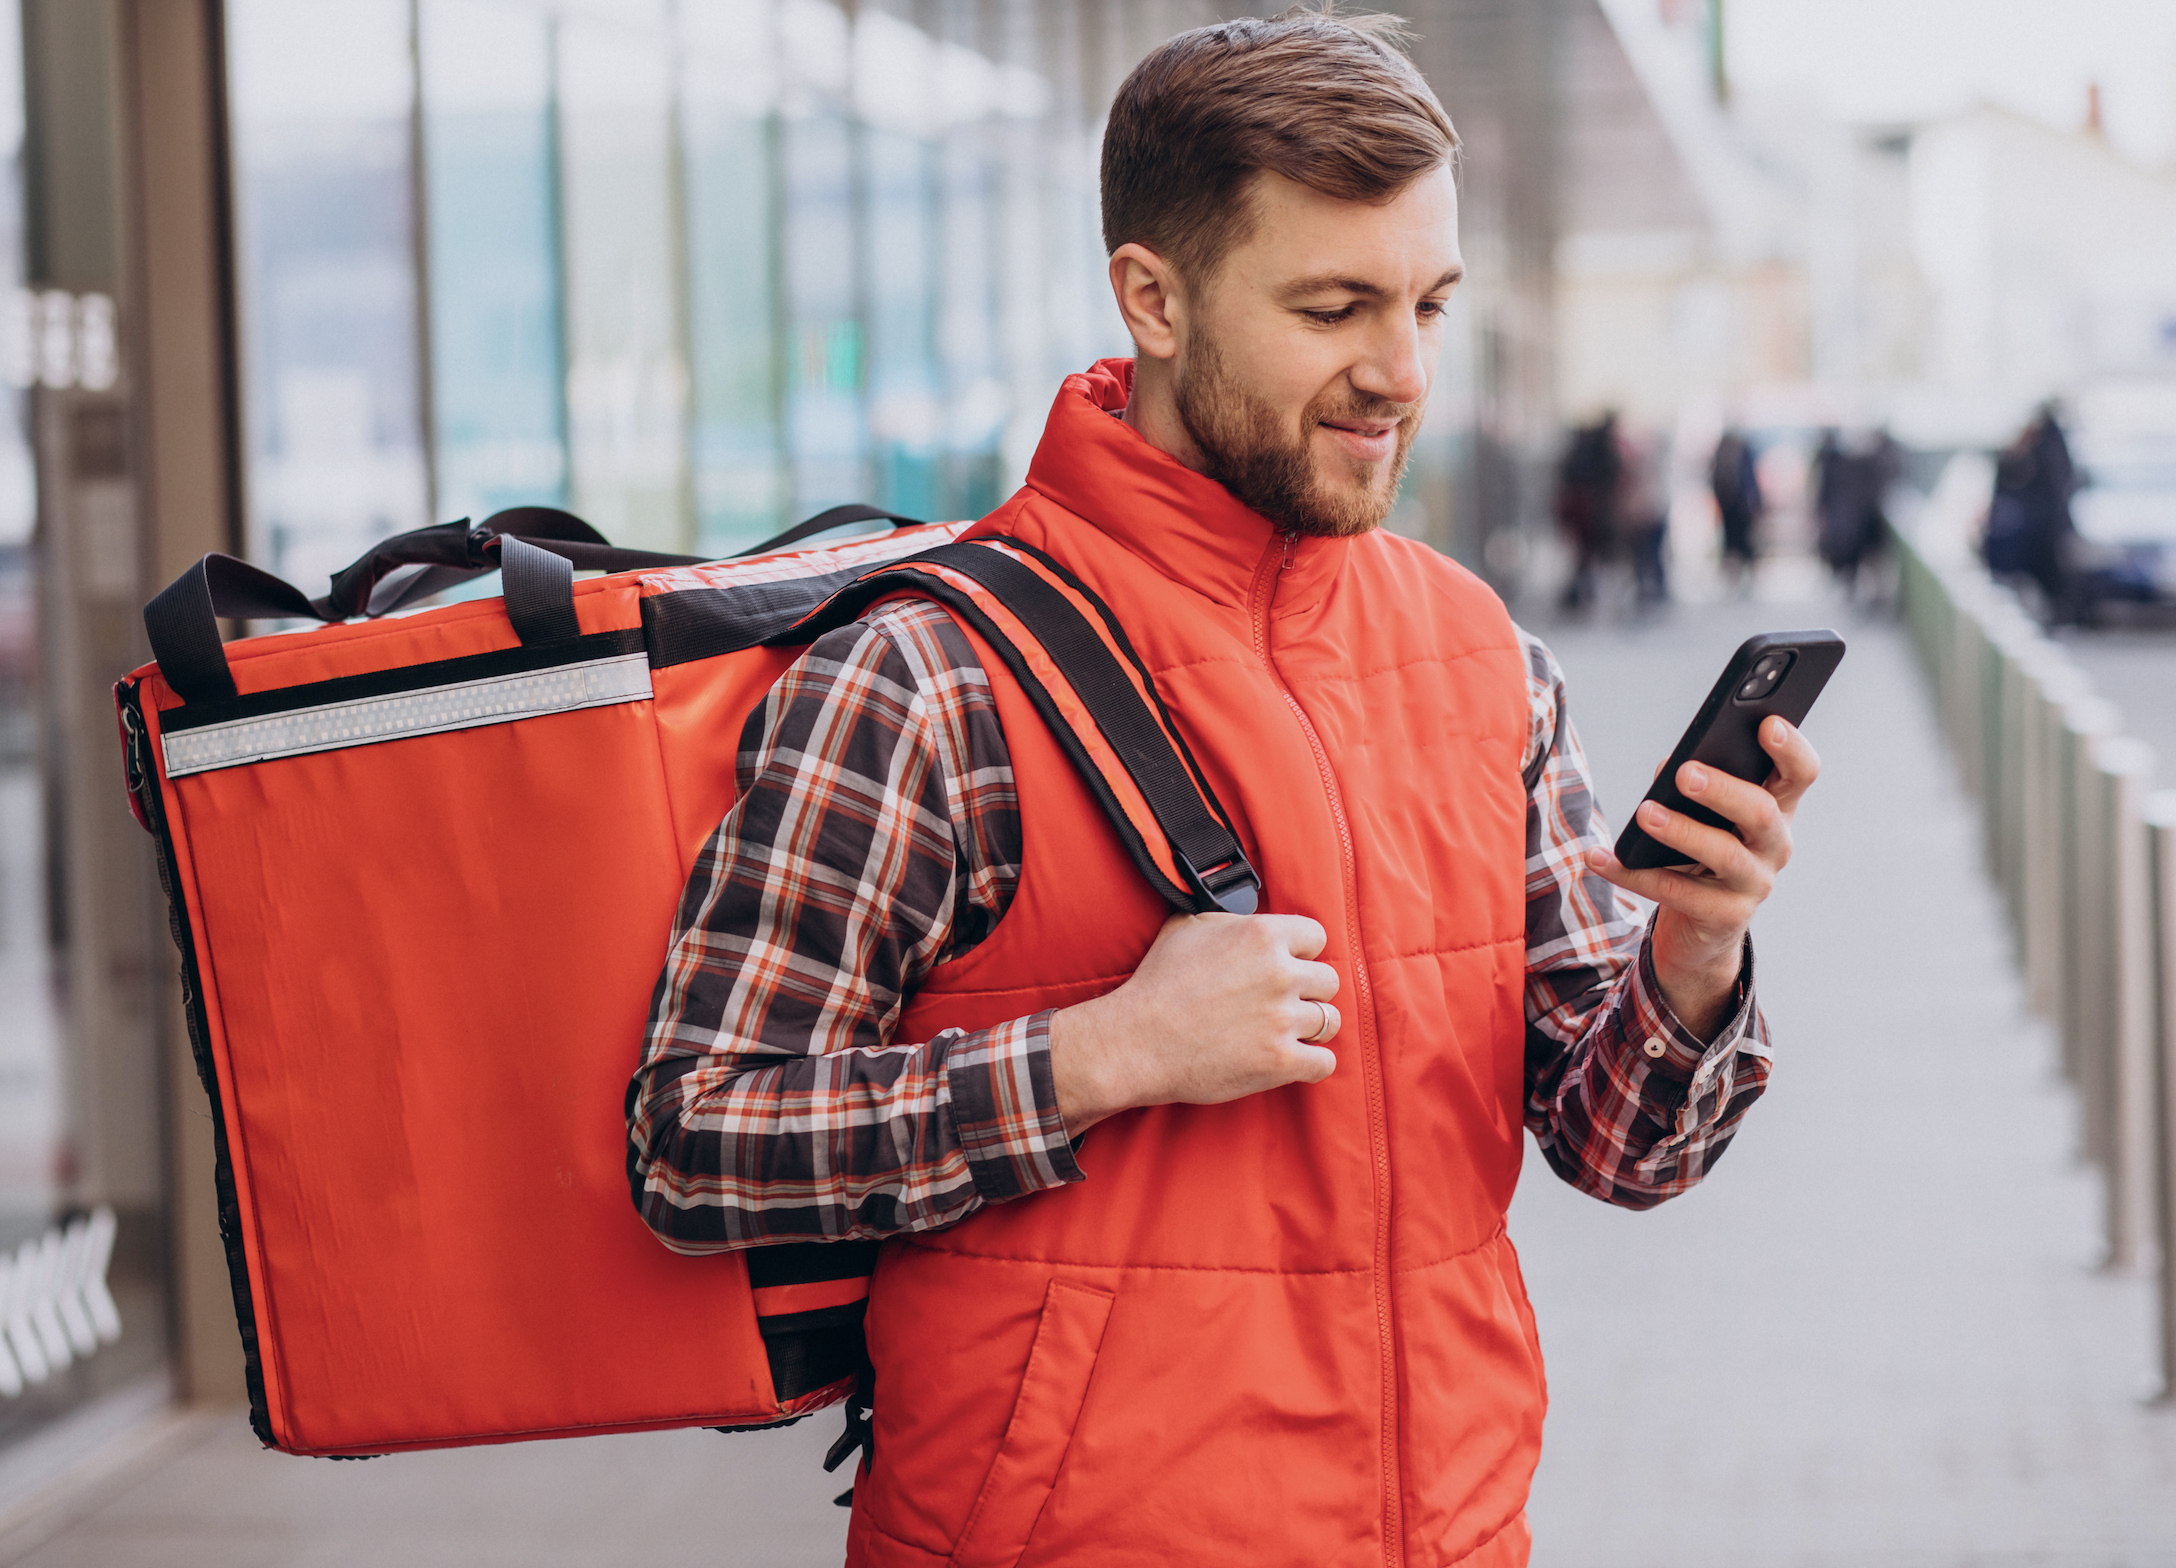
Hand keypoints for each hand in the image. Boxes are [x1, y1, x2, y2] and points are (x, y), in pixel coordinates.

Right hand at [1049, 913, 1340, 1134]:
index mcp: (1262, 935)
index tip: (1286, 966)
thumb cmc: (1156, 983)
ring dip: (1311, 1026)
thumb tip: (1244, 913)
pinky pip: (1324, 1062)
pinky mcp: (1280, 1062)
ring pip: (1329, 1020)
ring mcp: (1282, 1020)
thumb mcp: (1186, 926)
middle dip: (1308, 991)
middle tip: (1283, 1002)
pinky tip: (1294, 1059)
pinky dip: (1312, 1063)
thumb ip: (1228, 917)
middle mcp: (1280, 974)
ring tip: (1286, 1030)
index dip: (1301, 953)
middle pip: (1328, 980)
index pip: (1317, 937)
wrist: (1136, 1041)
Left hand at [1584, 716, 1820, 1038]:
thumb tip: (1669, 769)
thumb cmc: (1702, 847)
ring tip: (1645, 813)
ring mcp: (1754, 883)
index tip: (1767, 723)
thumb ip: (1690, 782)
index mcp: (1776, 807)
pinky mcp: (1725, 916)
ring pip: (1724, 853)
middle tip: (1685, 773)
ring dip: (1681, 831)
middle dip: (1723, 789)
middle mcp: (1775, 845)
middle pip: (1762, 812)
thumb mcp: (1702, 812)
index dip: (1791, 749)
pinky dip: (1633, 874)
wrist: (1702, 924)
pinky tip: (1599, 858)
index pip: (1799, 774)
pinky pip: (1677, 892)